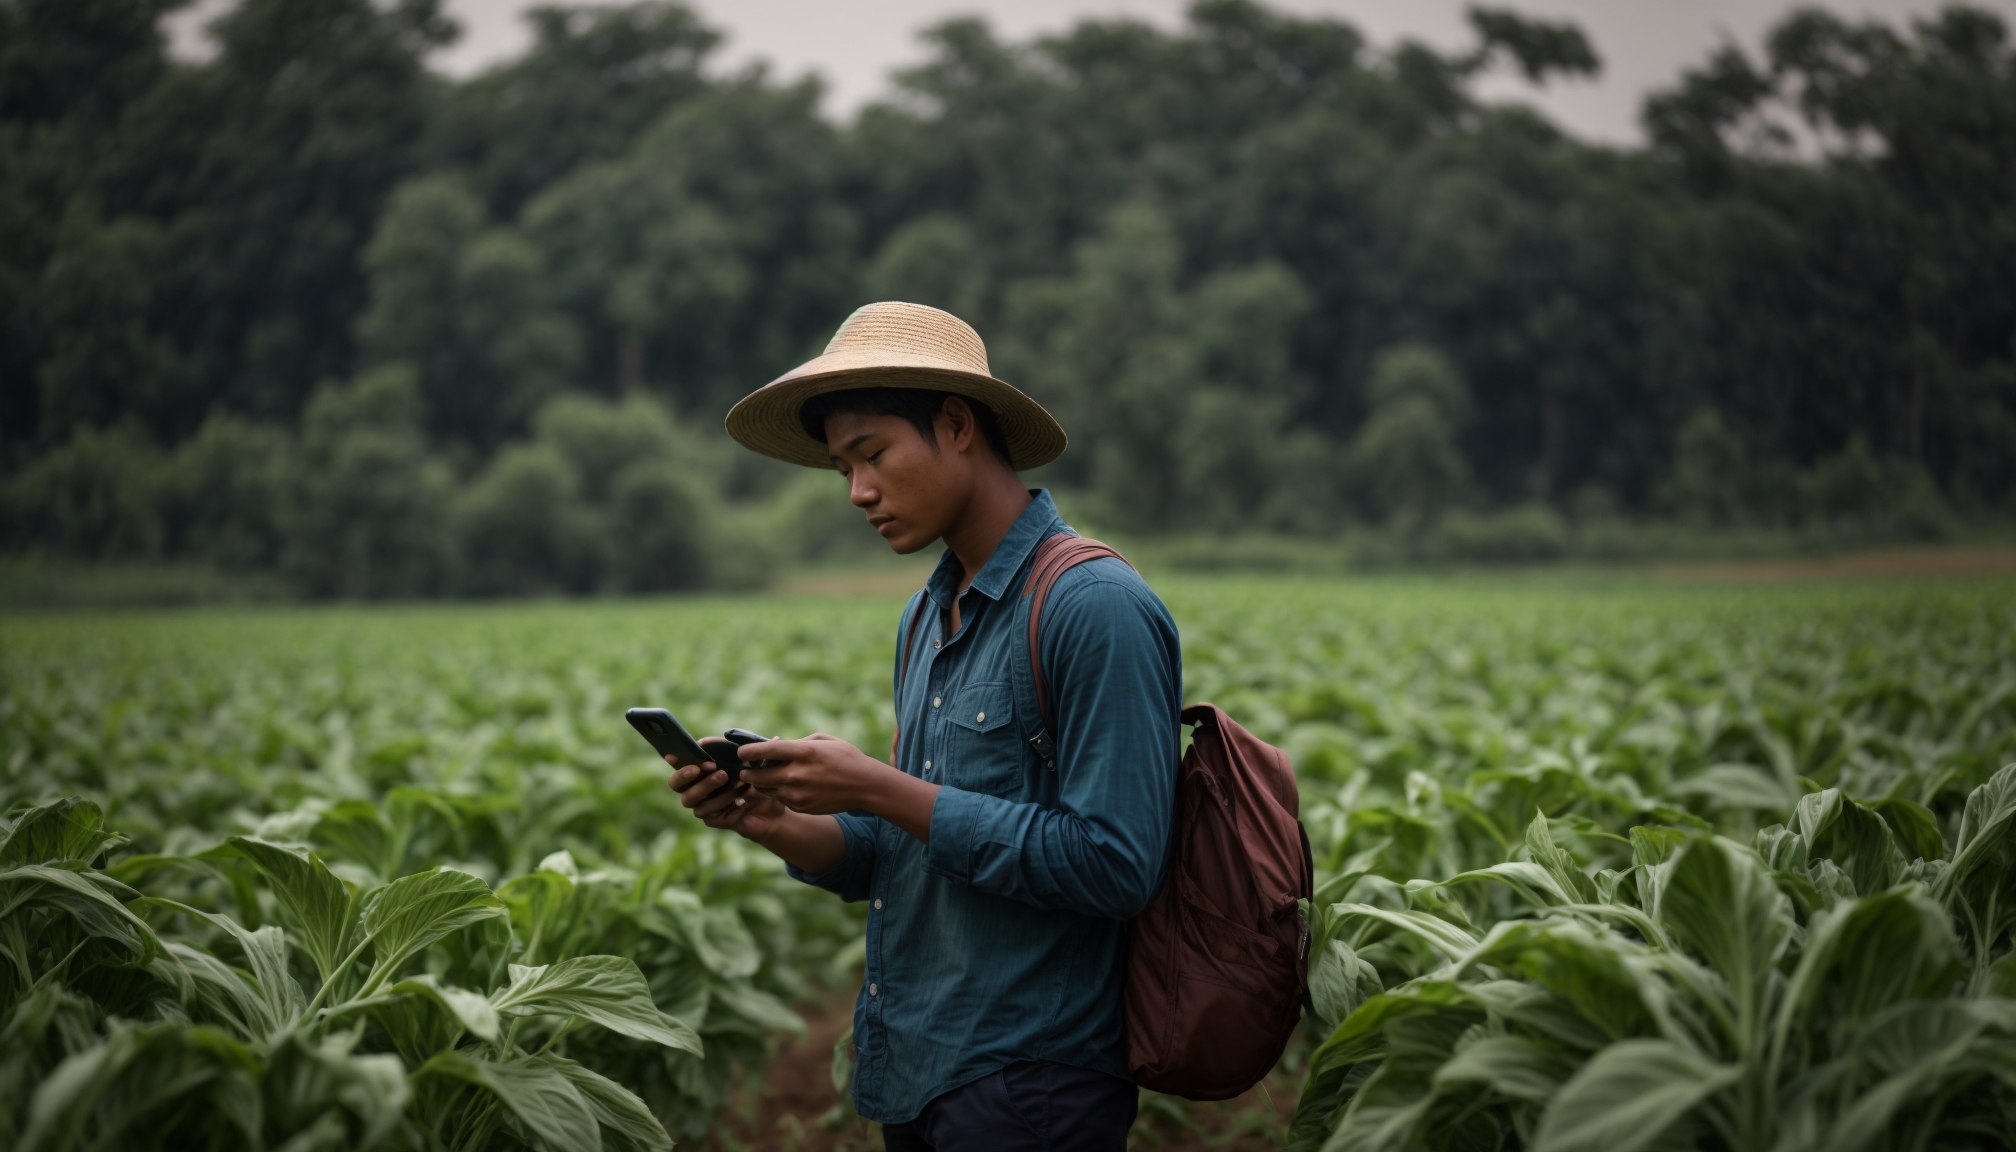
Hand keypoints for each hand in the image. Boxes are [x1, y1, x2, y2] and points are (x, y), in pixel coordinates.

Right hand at [667, 755, 789, 839]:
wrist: (773, 809)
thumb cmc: (759, 781)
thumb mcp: (755, 763)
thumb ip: (747, 750)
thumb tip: (744, 736)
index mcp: (702, 770)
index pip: (679, 764)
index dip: (675, 760)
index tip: (674, 755)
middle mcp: (697, 788)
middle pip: (677, 785)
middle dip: (687, 774)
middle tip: (711, 766)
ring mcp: (703, 806)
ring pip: (692, 800)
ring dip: (712, 789)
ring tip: (736, 782)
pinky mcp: (714, 820)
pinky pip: (710, 814)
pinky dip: (726, 805)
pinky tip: (741, 801)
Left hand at [737, 733, 902, 815]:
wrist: (864, 785)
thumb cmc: (845, 757)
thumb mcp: (823, 740)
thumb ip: (797, 743)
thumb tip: (776, 747)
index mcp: (803, 752)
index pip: (765, 751)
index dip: (748, 752)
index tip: (741, 752)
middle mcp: (797, 774)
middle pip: (758, 776)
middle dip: (748, 773)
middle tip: (746, 770)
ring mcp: (798, 793)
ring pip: (766, 790)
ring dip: (761, 784)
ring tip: (763, 777)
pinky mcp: (800, 807)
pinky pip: (780, 799)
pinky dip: (778, 793)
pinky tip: (785, 786)